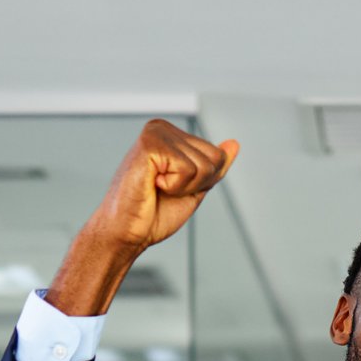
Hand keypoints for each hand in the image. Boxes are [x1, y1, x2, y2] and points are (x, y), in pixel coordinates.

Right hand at [81, 119, 238, 257]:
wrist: (127, 233)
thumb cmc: (153, 213)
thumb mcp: (194, 188)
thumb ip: (214, 167)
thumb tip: (234, 143)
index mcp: (172, 135)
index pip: (217, 154)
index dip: (203, 182)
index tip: (173, 188)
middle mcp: (162, 127)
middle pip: (215, 157)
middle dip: (197, 183)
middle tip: (165, 190)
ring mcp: (155, 132)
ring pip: (204, 164)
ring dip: (184, 186)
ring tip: (157, 188)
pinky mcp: (149, 144)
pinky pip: (188, 169)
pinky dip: (174, 186)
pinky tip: (152, 185)